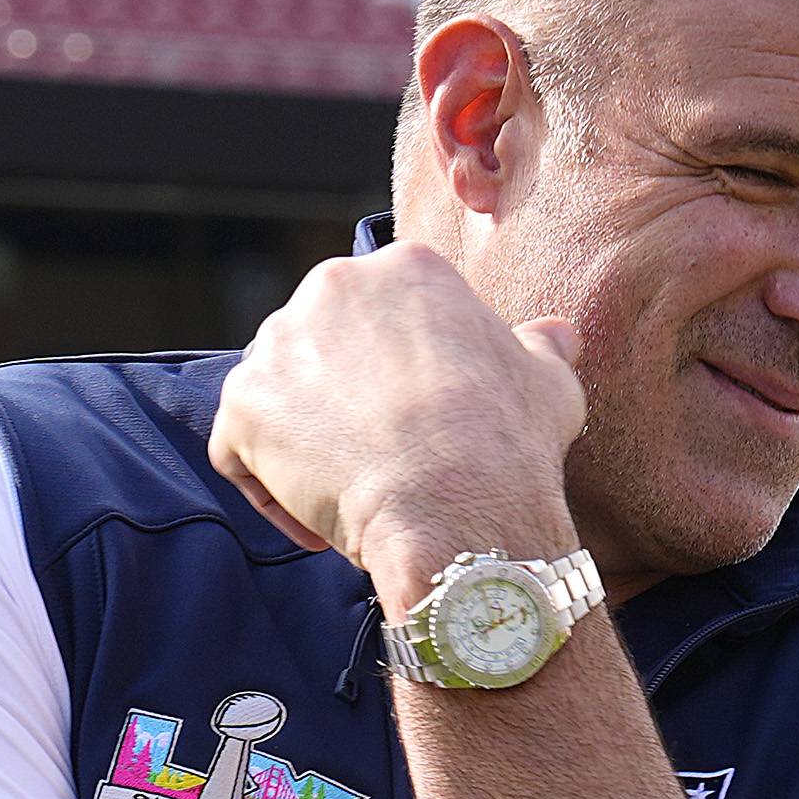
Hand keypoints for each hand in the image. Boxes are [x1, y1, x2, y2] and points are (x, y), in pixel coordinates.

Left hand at [208, 243, 589, 615]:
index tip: (424, 425)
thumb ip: (540, 348)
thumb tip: (558, 335)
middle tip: (386, 461)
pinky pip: (240, 449)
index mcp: (406, 269)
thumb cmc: (510, 444)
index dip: (402, 379)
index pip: (386, 316)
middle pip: (324, 347)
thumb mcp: (547, 384)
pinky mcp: (242, 404)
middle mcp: (334, 286)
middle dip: (345, 403)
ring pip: (281, 396)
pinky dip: (272, 492)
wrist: (455, 506)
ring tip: (352, 499)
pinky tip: (318, 528)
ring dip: (307, 445)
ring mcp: (279, 343)